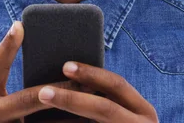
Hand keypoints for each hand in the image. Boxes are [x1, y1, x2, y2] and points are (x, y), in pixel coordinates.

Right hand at [0, 21, 78, 122]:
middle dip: (59, 89)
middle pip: (29, 98)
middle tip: (85, 79)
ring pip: (40, 122)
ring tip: (94, 101)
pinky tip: (85, 121)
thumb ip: (9, 85)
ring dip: (70, 113)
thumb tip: (29, 40)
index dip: (6, 46)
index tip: (20, 24)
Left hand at [37, 62, 158, 122]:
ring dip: (66, 118)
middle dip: (72, 99)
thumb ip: (105, 99)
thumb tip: (68, 74)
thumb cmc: (121, 122)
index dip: (91, 74)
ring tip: (41, 108)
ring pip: (96, 121)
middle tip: (43, 92)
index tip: (65, 66)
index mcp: (143, 110)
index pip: (116, 85)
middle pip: (104, 108)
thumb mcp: (122, 114)